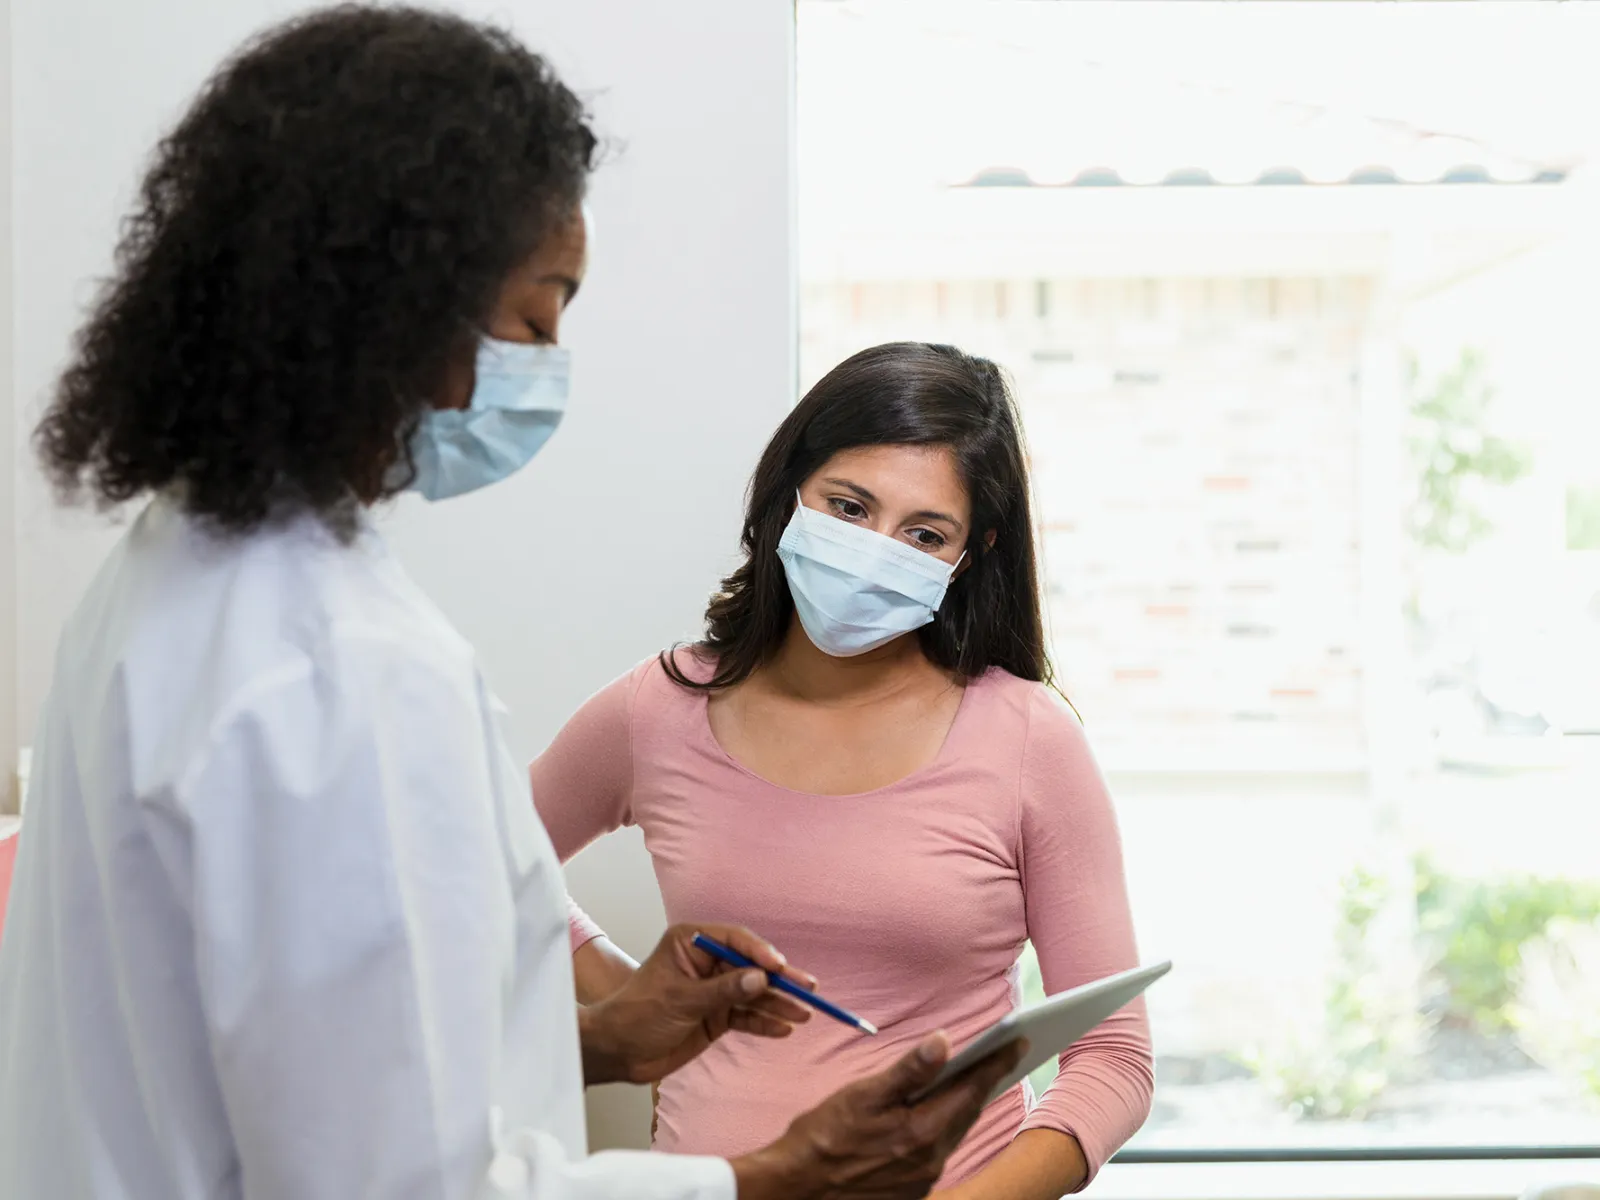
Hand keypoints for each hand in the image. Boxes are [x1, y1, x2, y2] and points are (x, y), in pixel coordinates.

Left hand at [578, 923, 814, 1084]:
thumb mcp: (681, 999)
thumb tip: (761, 978)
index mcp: (692, 943)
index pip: (735, 940)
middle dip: (779, 979)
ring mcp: (713, 990)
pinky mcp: (716, 1016)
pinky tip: (783, 1028)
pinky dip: (764, 1022)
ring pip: (753, 993)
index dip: (760, 953)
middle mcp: (707, 963)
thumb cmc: (637, 1014)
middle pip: (751, 967)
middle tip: (808, 987)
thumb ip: (723, 990)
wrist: (617, 1051)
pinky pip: (746, 1016)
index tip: (780, 967)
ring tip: (804, 1013)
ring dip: (778, 1003)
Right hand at [731, 1032, 1027, 1199]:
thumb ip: (908, 1070)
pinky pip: (938, 1151)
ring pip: (953, 1132)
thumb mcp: (864, 1094)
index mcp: (923, 1131)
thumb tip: (944, 1042)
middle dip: (984, 1081)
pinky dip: (943, 1127)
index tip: (1018, 1042)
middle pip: (967, 1111)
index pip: (971, 1089)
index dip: (996, 1063)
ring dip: (964, 1104)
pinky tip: (935, 1113)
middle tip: (1003, 1055)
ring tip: (972, 1079)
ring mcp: (923, 1179)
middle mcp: (932, 1159)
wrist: (798, 1188)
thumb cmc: (824, 1137)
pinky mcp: (912, 1190)